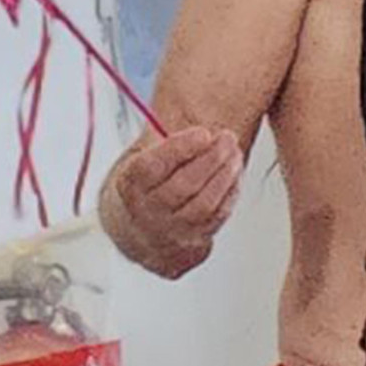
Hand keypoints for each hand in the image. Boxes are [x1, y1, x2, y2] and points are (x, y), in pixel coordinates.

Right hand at [109, 126, 243, 278]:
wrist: (138, 232)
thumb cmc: (147, 187)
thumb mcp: (143, 160)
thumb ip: (167, 143)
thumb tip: (199, 123)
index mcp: (130, 186)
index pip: (152, 167)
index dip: (180, 148)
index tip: (204, 133)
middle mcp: (148, 212)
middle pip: (183, 185)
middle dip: (212, 158)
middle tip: (228, 138)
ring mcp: (171, 231)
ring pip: (204, 204)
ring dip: (226, 175)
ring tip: (235, 154)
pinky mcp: (193, 242)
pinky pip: (217, 217)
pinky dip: (231, 193)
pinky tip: (235, 175)